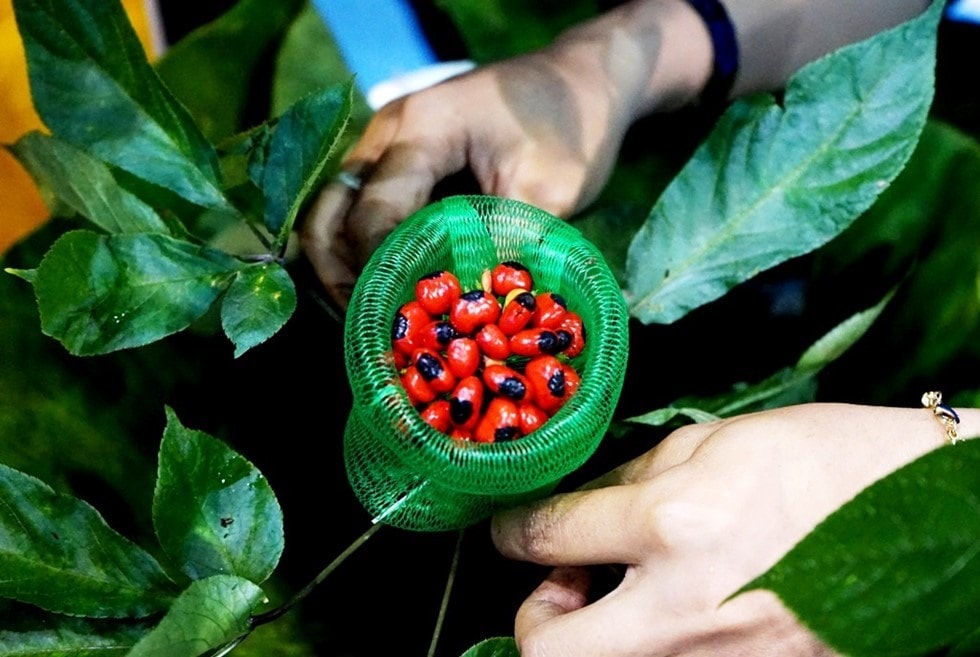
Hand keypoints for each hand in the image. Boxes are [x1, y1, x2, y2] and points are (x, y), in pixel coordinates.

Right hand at [301, 49, 629, 310]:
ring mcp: (386, 143)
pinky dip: (369, 250)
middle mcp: (389, 132)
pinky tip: (397, 288)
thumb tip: (471, 306)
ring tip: (378, 316)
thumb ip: (506, 242)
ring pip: (335, 214)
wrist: (578, 80)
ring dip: (347, 266)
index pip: (375, 213)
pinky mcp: (398, 160)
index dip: (381, 274)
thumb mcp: (553, 189)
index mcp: (423, 129)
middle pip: (329, 213)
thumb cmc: (572, 126)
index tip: (401, 321)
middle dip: (342, 275)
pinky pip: (362, 209)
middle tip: (374, 327)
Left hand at [492, 403, 974, 655]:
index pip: (548, 537)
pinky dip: (647, 647)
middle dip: (534, 617)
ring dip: (589, 639)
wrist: (927, 519)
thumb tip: (580, 503)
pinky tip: (673, 611)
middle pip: (547, 652)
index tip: (511, 527)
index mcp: (677, 525)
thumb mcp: (718, 444)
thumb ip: (633, 476)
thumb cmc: (830, 463)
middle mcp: (688, 610)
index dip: (511, 529)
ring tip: (618, 595)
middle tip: (557, 583)